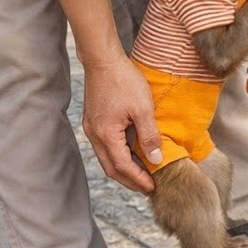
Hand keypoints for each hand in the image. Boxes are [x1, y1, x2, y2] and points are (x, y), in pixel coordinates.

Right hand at [81, 58, 162, 192]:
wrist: (103, 60)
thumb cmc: (123, 80)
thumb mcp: (143, 108)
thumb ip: (149, 136)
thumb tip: (156, 160)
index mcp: (106, 135)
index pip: (122, 167)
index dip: (138, 179)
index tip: (152, 187)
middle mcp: (94, 135)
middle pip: (110, 168)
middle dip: (129, 180)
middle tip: (146, 187)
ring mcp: (91, 128)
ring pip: (106, 158)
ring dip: (123, 168)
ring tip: (141, 174)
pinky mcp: (93, 121)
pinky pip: (104, 146)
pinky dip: (117, 155)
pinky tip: (130, 153)